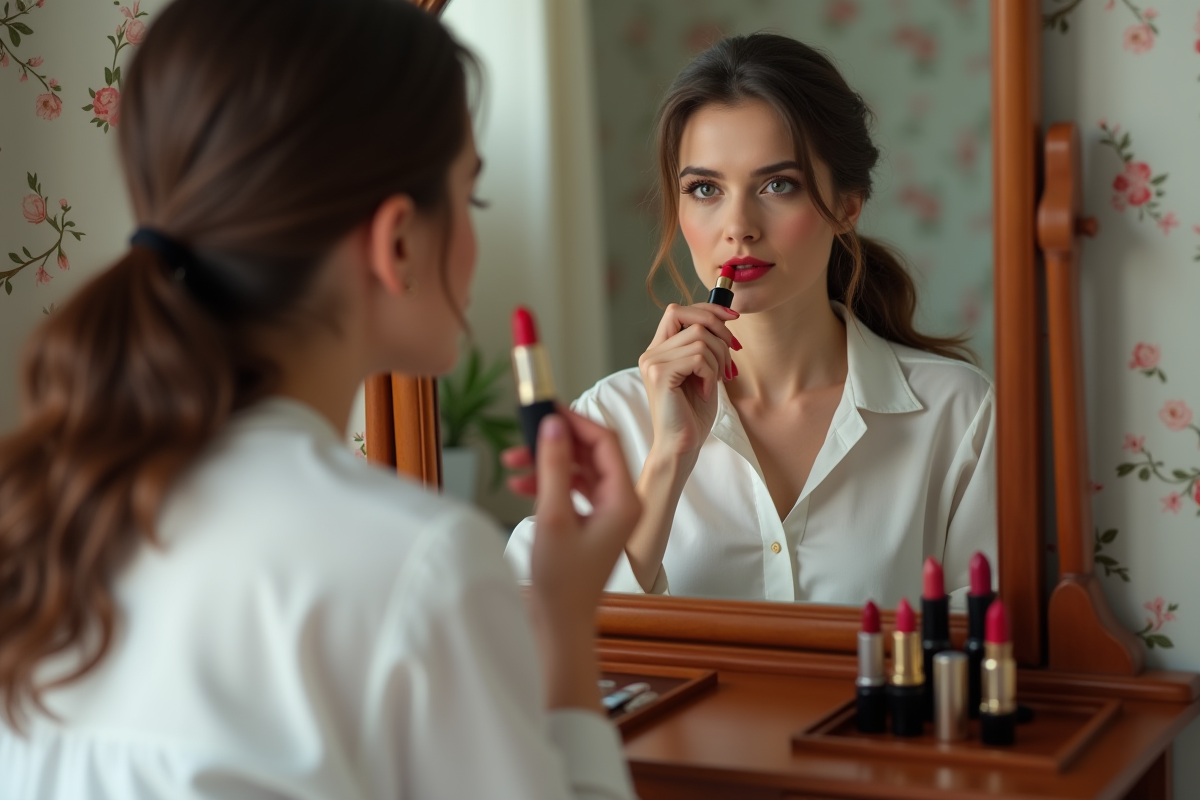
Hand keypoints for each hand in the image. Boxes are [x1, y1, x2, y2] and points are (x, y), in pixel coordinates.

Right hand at [504, 410, 641, 623]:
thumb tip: (553, 425)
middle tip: (525, 432)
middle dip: (556, 443)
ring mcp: (608, 513)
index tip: (546, 409)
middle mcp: (621, 503)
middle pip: (591, 454)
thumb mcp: (553, 516)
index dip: (576, 422)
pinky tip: (520, 485)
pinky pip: (572, 489)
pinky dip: (548, 483)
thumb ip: (554, 466)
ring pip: (579, 470)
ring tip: (513, 462)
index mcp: (624, 501)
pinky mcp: (592, 522)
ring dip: (547, 463)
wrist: (560, 622)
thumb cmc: (561, 580)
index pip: (605, 443)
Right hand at [638, 302, 739, 462]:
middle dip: (720, 333)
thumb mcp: (703, 372)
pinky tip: (706, 392)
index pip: (678, 311)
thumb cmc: (692, 413)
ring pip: (700, 339)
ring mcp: (653, 362)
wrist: (681, 445)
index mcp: (659, 350)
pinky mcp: (660, 374)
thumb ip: (705, 346)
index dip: (708, 310)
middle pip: (691, 319)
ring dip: (718, 360)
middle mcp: (652, 353)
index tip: (733, 318)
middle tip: (731, 358)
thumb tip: (725, 318)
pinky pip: (699, 358)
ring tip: (716, 381)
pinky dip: (711, 374)